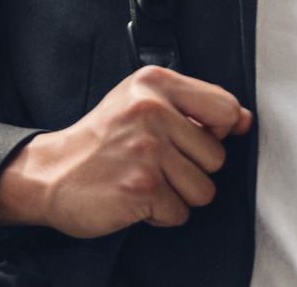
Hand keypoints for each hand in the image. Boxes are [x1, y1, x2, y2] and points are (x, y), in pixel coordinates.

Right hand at [0, 66, 252, 237]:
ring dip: (178, 194)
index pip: (225, 108)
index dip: (218, 132)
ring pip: (204, 189)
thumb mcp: (142, 102)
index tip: (196, 138)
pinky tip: (135, 197)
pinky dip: (160, 214)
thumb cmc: (102, 138)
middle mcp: (153, 111)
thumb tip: (245, 120)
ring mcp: (147, 150)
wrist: (52, 173)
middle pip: (217, 157)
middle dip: (192, 169)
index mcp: (156, 82)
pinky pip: (180, 212)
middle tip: (156, 163)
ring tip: (147, 179)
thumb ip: (195, 106)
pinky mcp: (141, 188)